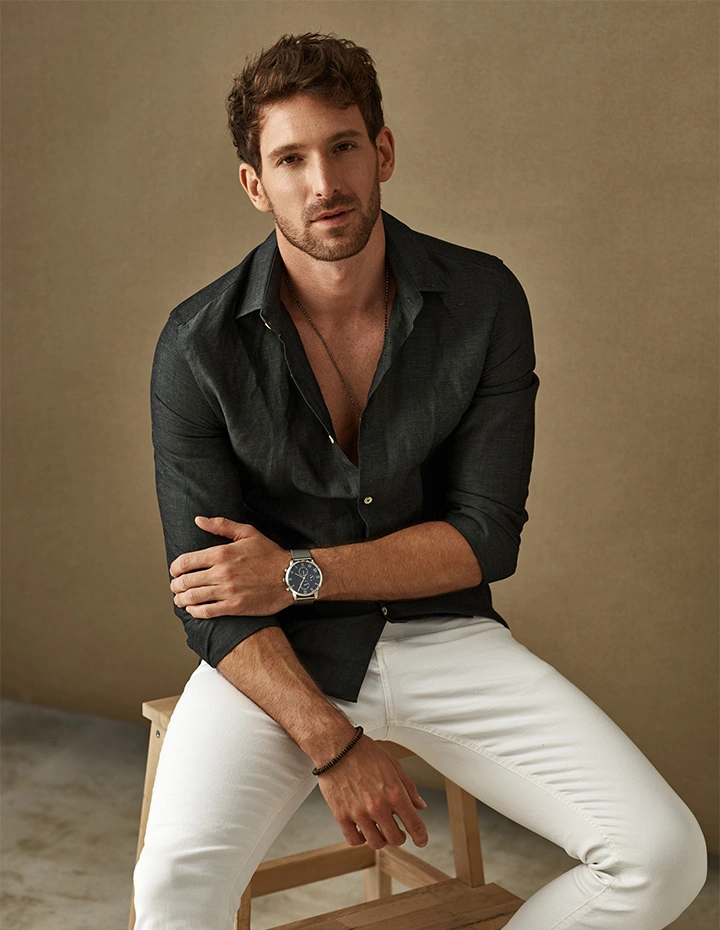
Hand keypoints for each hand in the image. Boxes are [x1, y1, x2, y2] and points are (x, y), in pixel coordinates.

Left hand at [169, 517, 292, 616]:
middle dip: (175, 585)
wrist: (292, 576)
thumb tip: (198, 520)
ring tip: (180, 599)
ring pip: (192, 598)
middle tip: (175, 587)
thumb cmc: (270, 555)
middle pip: (185, 581)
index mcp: (222, 553)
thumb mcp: (248, 533)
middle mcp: (222, 572)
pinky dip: (194, 612)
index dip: (174, 568)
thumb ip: (221, 525)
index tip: (175, 571)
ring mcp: (228, 591)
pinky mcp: (235, 607)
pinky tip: (193, 609)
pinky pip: (206, 612)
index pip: (185, 561)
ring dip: (181, 599)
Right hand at [317, 735, 428, 850]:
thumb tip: (420, 805)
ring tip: (379, 829)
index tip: (421, 840)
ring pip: (376, 843)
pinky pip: (354, 840)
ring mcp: (359, 813)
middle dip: (400, 836)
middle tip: (397, 830)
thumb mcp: (393, 765)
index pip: (414, 824)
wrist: (337, 746)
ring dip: (381, 839)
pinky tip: (362, 829)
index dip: (421, 837)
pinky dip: (361, 838)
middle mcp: (378, 806)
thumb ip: (409, 788)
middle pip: (395, 839)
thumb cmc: (365, 753)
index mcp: (394, 793)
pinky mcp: (341, 816)